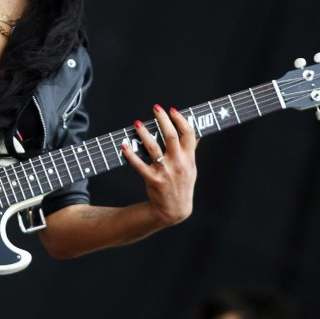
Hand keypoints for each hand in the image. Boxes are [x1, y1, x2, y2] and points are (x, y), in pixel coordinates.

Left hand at [122, 104, 197, 224]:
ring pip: (153, 148)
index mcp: (189, 158)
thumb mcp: (191, 168)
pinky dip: (130, 155)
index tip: (172, 110)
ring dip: (144, 134)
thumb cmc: (182, 185)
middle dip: (163, 120)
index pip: (189, 134)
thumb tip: (195, 134)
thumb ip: (191, 151)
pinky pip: (139, 165)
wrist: (174, 210)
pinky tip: (124, 146)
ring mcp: (165, 172)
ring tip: (137, 123)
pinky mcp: (153, 180)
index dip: (181, 120)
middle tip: (156, 108)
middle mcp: (178, 163)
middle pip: (171, 136)